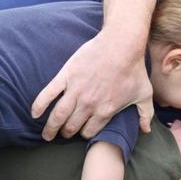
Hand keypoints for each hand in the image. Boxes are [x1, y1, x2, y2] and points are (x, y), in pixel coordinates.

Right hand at [32, 28, 153, 139]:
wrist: (121, 45)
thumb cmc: (134, 69)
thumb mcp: (144, 94)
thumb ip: (145, 114)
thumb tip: (146, 130)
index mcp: (105, 110)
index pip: (89, 131)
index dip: (84, 134)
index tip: (81, 132)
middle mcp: (88, 104)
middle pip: (72, 126)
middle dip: (66, 133)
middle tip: (62, 134)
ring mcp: (75, 91)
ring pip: (58, 116)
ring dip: (50, 128)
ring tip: (46, 134)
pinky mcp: (66, 76)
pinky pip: (48, 94)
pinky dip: (39, 105)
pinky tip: (34, 114)